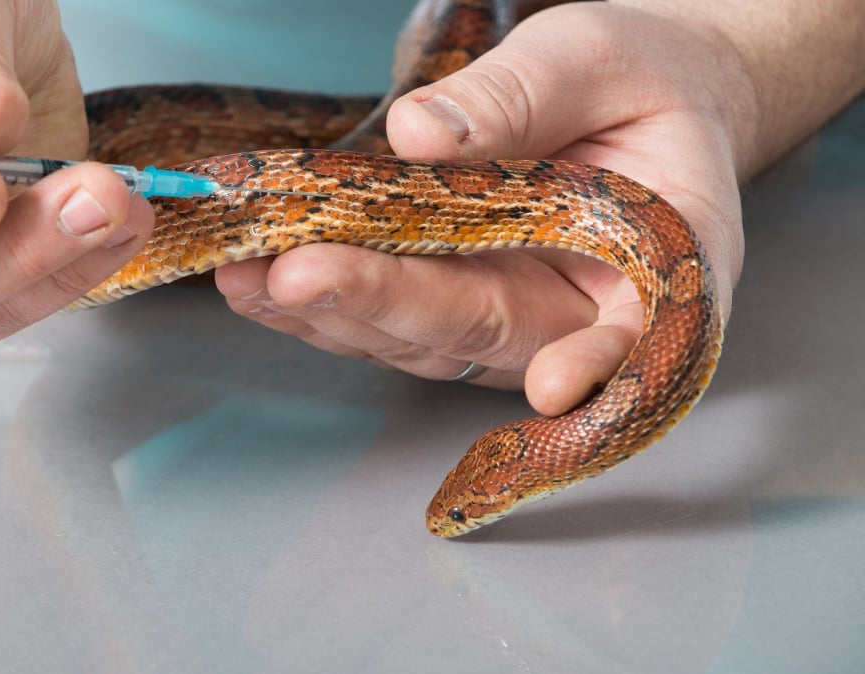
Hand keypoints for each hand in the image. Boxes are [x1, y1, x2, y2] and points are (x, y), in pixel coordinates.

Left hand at [215, 2, 749, 415]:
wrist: (638, 96)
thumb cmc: (640, 80)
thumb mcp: (592, 59)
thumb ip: (521, 95)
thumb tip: (421, 134)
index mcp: (656, 263)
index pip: (631, 330)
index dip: (592, 364)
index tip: (555, 382)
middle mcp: (579, 312)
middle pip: (483, 332)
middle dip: (384, 307)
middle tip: (298, 275)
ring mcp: (509, 315)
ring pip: (419, 339)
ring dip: (332, 313)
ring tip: (250, 275)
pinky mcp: (455, 304)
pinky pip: (388, 319)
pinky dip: (323, 303)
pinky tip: (260, 281)